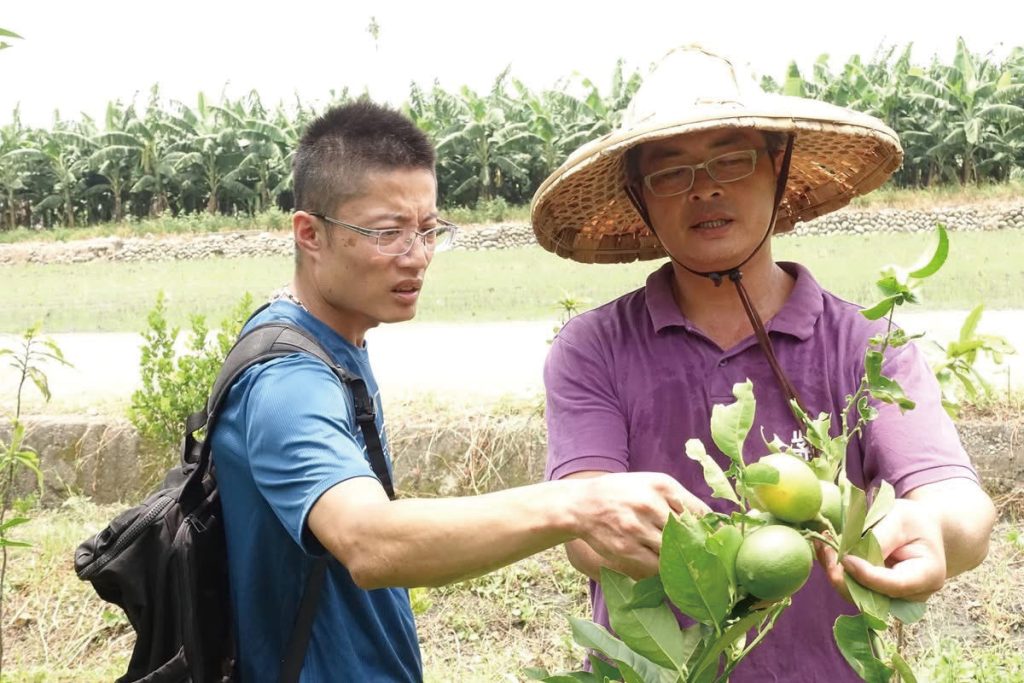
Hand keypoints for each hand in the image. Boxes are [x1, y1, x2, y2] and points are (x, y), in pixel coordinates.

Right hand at [570, 472, 709, 578]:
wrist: (582, 505)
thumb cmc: (622, 494)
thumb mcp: (650, 484)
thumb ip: (679, 499)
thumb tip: (711, 523)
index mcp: (662, 485)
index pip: (700, 512)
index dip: (710, 529)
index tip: (715, 539)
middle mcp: (650, 505)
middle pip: (690, 535)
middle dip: (698, 547)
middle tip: (705, 558)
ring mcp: (637, 529)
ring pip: (674, 554)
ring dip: (680, 562)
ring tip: (684, 565)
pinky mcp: (626, 550)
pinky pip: (656, 568)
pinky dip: (663, 571)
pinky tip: (664, 569)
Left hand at [816, 498, 945, 602]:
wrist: (921, 529)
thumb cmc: (912, 521)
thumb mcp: (899, 518)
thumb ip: (880, 538)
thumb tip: (852, 555)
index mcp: (928, 575)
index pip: (894, 584)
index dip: (867, 576)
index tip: (845, 558)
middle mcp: (913, 595)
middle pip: (873, 597)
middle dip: (844, 576)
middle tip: (825, 546)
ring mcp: (896, 599)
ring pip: (858, 596)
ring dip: (836, 572)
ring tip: (824, 544)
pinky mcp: (879, 596)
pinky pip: (855, 589)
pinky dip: (838, 572)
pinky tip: (827, 551)